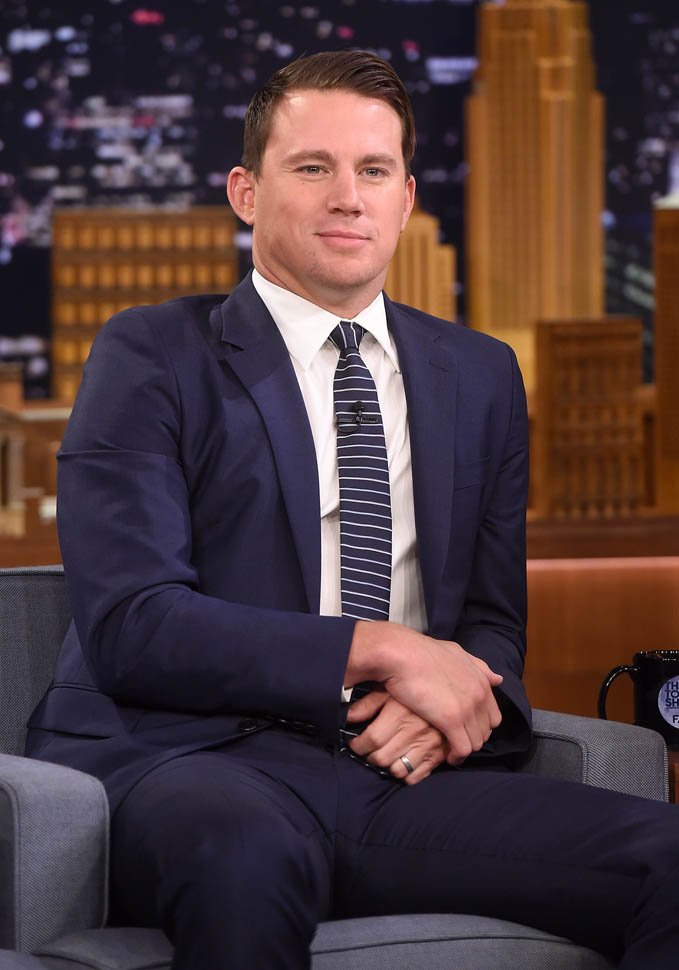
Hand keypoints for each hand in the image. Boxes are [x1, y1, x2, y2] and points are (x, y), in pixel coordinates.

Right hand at [345, 622, 503, 764]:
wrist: (401, 654)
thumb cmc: (421, 651)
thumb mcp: (455, 653)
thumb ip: (478, 667)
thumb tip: (497, 679)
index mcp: (481, 680)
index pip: (493, 715)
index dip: (479, 725)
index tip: (464, 728)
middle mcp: (479, 695)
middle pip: (486, 731)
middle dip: (472, 738)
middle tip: (455, 740)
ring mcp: (467, 708)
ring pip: (476, 743)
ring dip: (463, 749)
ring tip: (449, 750)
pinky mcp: (451, 721)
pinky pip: (462, 749)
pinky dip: (456, 756)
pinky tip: (446, 756)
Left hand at [347, 688, 449, 784]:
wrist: (450, 693)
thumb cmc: (415, 689)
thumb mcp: (390, 690)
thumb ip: (368, 704)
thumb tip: (348, 716)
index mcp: (400, 713)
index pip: (372, 739)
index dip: (358, 745)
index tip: (355, 744)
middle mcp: (414, 731)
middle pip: (382, 758)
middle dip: (370, 757)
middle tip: (368, 751)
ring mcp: (428, 745)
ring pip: (397, 771)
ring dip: (387, 767)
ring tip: (385, 757)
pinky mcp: (439, 755)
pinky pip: (416, 777)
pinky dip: (405, 775)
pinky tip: (401, 762)